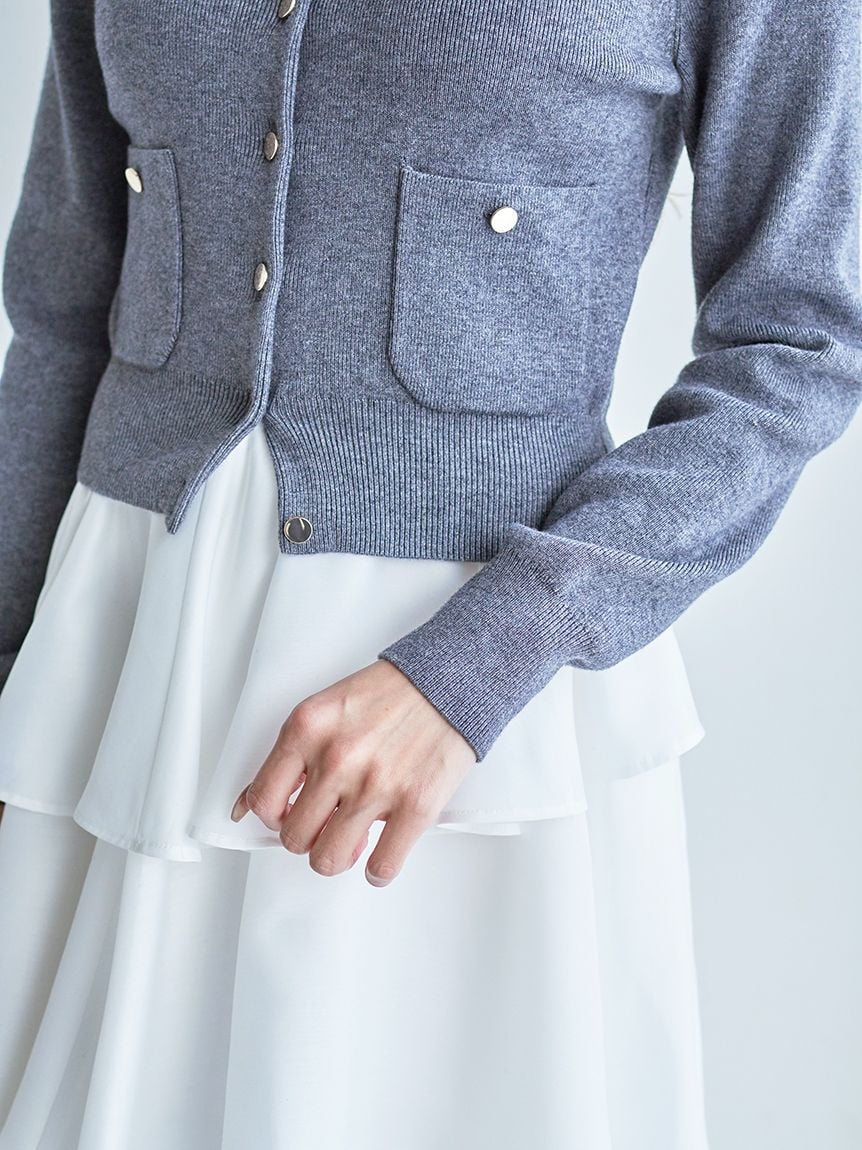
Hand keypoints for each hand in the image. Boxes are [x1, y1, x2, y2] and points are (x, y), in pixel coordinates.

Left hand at [229, 659, 476, 885]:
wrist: (449, 682)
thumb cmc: (389, 695)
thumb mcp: (326, 709)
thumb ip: (292, 754)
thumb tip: (248, 804)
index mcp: (307, 729)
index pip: (263, 801)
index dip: (275, 817)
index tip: (290, 814)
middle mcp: (337, 758)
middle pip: (295, 838)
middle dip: (310, 837)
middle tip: (328, 824)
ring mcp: (376, 785)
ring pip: (329, 859)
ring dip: (339, 855)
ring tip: (354, 838)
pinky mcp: (415, 805)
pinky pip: (382, 866)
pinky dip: (379, 870)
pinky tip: (383, 852)